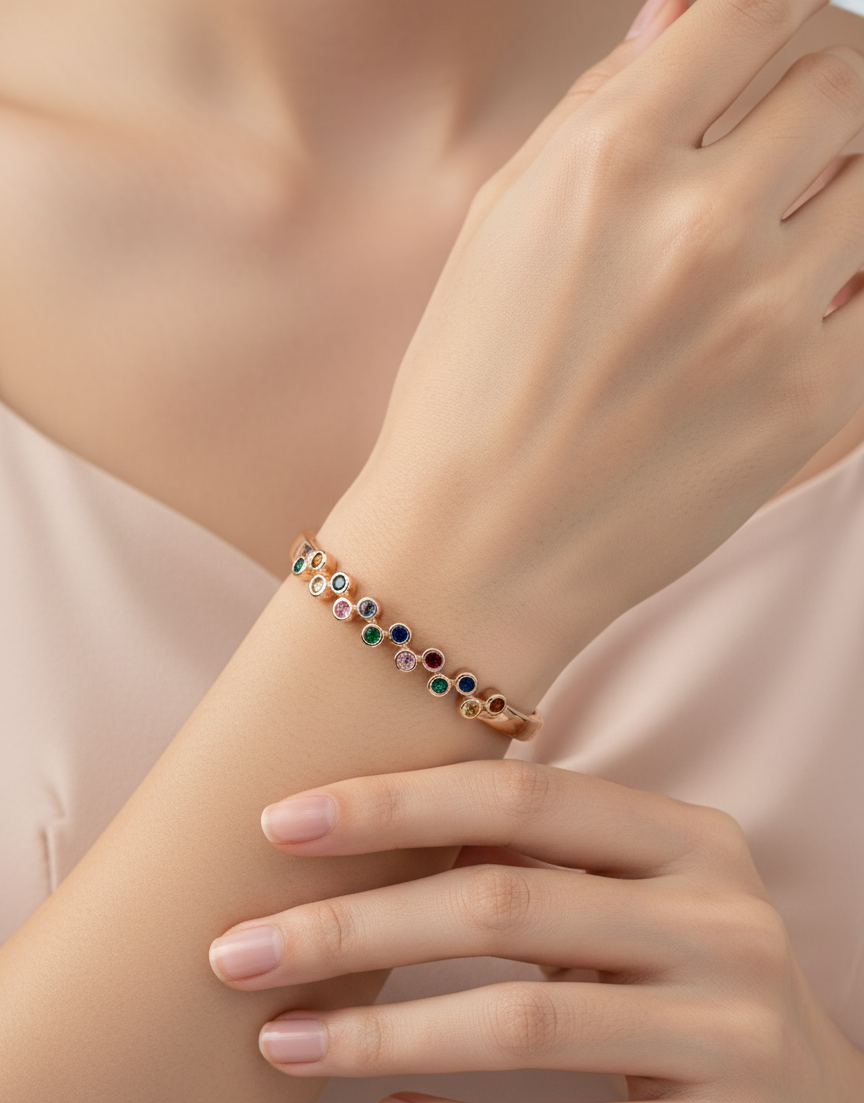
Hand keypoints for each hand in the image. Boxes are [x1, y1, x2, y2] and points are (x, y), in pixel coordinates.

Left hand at [210, 762, 863, 1102]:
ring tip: (279, 1039)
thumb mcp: (646, 895)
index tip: (279, 824)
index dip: (397, 804)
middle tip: (237, 949)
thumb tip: (380, 826)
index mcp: (690, 839)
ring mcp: (731, 1032)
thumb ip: (543, 856)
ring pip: (520, 1025)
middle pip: (502, 905)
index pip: (523, 796)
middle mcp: (719, 921)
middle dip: (354, 926)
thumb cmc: (696, 976)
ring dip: (381, 1037)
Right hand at [322, 0, 863, 706]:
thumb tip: (680, 25)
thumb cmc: (468, 392)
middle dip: (820, 87)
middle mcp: (696, 227)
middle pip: (841, 79)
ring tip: (783, 230)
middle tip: (786, 135)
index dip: (774, 18)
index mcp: (607, 165)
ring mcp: (764, 319)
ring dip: (843, 185)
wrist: (479, 554)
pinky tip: (793, 304)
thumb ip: (599, 111)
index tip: (764, 48)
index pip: (756, 10)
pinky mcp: (808, 404)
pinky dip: (849, 279)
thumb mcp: (501, 228)